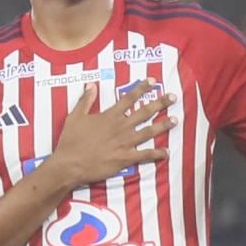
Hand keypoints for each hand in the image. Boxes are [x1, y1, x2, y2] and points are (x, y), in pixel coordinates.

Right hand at [40, 87, 172, 193]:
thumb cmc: (71, 141)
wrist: (70, 164)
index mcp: (109, 116)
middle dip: (160, 103)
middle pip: (144, 112)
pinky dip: (157, 154)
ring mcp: (125, 143)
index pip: (129, 98)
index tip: (152, 81)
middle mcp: (121, 127)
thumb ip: (85, 100)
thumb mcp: (75, 117)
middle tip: (173, 97)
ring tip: (175, 120)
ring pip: (149, 132)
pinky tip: (166, 152)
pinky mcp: (125, 158)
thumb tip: (92, 85)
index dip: (142, 88)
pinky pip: (145, 155)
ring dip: (163, 125)